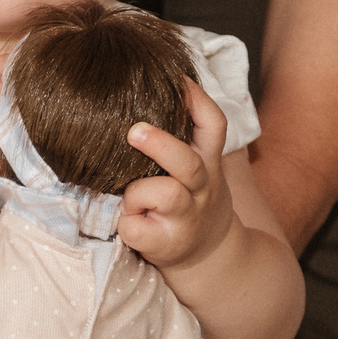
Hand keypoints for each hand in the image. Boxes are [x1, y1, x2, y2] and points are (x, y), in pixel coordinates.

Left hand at [117, 80, 234, 272]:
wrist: (210, 258)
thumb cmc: (191, 201)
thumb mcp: (199, 168)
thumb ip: (182, 138)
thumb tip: (138, 92)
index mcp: (207, 163)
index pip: (213, 125)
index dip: (197, 100)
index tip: (177, 80)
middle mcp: (201, 187)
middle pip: (187, 161)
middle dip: (160, 144)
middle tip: (133, 132)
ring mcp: (185, 216)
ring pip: (162, 193)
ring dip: (137, 193)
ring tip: (129, 199)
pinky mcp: (165, 242)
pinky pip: (134, 226)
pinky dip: (124, 223)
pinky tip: (128, 223)